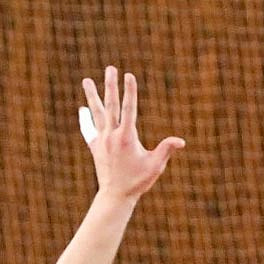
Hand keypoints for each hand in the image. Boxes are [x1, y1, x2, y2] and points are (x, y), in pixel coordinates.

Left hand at [80, 67, 183, 200]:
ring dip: (91, 95)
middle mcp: (111, 135)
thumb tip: (181, 141)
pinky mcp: (94, 146)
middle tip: (110, 68)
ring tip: (86, 80)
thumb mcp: (156, 166)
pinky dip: (84, 118)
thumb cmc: (138, 181)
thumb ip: (166, 150)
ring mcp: (100, 139)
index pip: (129, 108)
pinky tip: (82, 108)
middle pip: (110, 104)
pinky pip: (88, 128)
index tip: (129, 75)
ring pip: (96, 112)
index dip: (130, 91)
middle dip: (111, 85)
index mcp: (126, 137)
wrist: (115, 195)